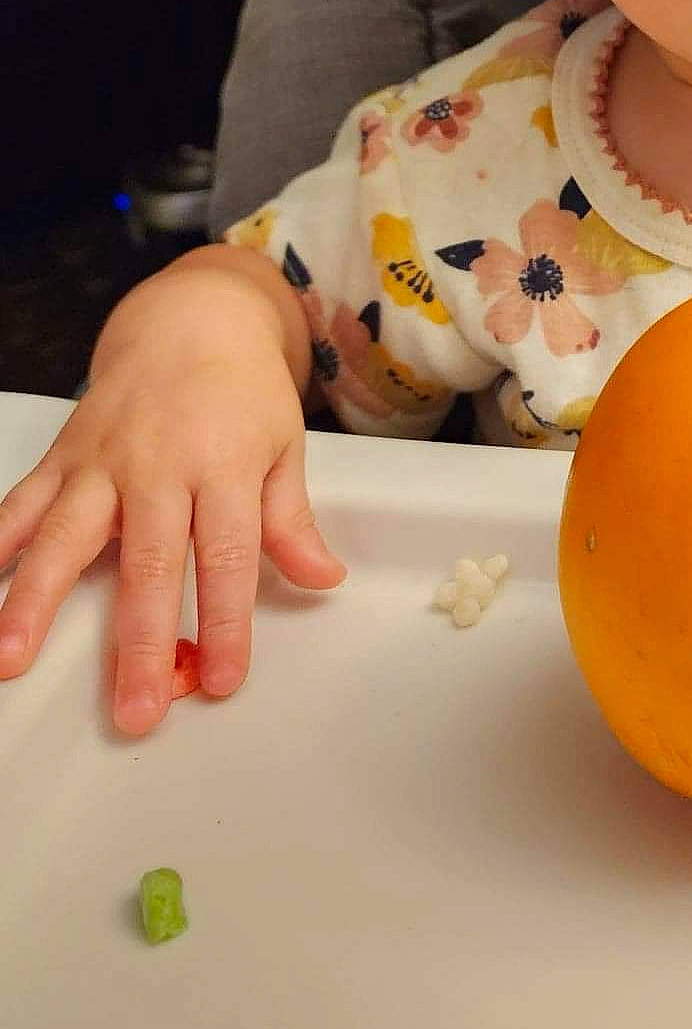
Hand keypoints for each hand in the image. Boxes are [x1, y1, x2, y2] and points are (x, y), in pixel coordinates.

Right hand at [0, 259, 341, 735]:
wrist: (190, 318)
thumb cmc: (242, 390)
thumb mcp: (284, 446)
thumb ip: (292, 521)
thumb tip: (322, 578)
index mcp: (226, 466)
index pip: (228, 557)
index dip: (225, 622)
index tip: (222, 679)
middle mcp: (161, 466)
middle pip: (150, 563)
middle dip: (139, 643)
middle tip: (136, 710)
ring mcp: (105, 461)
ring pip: (66, 537)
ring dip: (35, 602)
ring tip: (11, 660)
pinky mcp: (65, 456)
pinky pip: (22, 504)